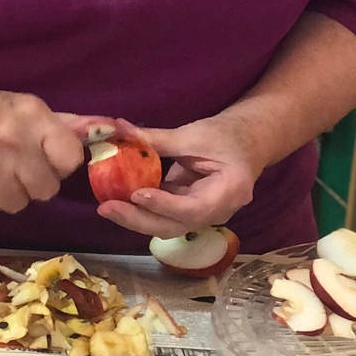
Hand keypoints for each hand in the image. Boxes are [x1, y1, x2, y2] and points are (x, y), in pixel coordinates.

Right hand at [0, 83, 93, 213]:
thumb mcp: (25, 107)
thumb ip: (64, 124)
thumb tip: (109, 130)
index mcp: (32, 118)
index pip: (70, 159)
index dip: (62, 163)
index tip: (50, 158)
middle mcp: (12, 142)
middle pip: (47, 189)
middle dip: (37, 182)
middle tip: (22, 169)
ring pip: (20, 203)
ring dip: (12, 193)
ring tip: (0, 175)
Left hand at [95, 113, 261, 236]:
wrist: (248, 141)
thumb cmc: (227, 135)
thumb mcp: (194, 134)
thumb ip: (156, 138)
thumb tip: (117, 130)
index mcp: (230, 191)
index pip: (193, 208)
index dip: (163, 205)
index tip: (136, 194)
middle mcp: (218, 212)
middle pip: (175, 225)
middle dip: (139, 219)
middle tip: (106, 208)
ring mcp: (204, 216)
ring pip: (167, 226)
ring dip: (136, 218)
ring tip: (107, 207)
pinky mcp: (189, 212)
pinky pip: (164, 217)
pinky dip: (141, 211)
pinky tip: (117, 203)